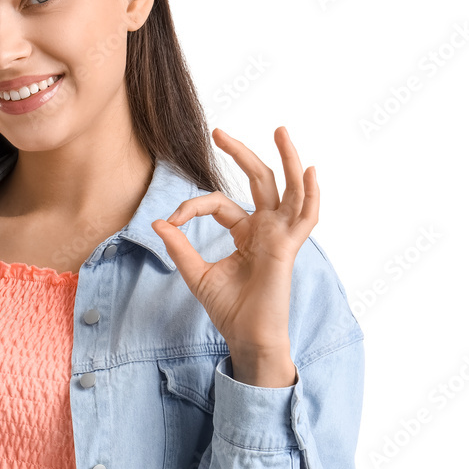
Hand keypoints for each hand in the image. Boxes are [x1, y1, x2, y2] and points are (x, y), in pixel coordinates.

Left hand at [150, 127, 317, 386]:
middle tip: (218, 132)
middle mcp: (266, 229)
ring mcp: (280, 236)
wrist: (245, 337)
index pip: (219, 203)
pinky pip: (305, 216)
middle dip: (242, 153)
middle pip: (260, 181)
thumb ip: (180, 247)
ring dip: (287, 159)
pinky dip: (310, 194)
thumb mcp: (196, 273)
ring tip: (281, 131)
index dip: (192, 207)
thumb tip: (158, 222)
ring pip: (289, 189)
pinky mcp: (287, 248)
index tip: (171, 221)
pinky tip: (310, 170)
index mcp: (246, 234)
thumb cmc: (228, 309)